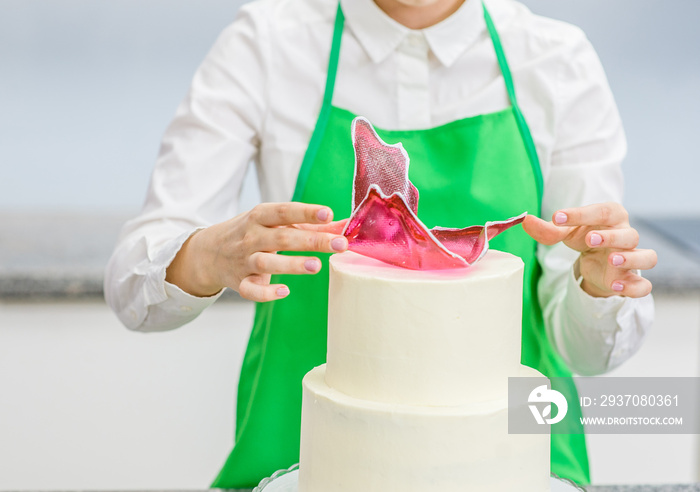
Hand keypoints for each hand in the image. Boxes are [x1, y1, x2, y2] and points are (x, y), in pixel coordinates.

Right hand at [166, 203, 348, 301]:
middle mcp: (251, 236)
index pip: (284, 211)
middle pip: (282, 237)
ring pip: (267, 263)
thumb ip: (309, 224)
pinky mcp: (240, 282)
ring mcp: (245, 260)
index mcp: (260, 216)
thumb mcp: (274, 222)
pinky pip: (250, 290)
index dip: (306, 212)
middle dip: (312, 241)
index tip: (328, 214)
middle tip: (340, 244)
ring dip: (292, 264)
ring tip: (317, 266)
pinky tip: (284, 291)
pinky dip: (266, 293)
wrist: (209, 252)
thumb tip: (346, 225)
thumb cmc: (253, 233)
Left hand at [522, 202, 656, 297]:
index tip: (557, 217)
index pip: (602, 211)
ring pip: (647, 257)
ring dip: (631, 258)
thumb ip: (547, 228)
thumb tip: (525, 220)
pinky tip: (615, 286)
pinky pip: (643, 286)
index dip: (581, 213)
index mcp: (611, 218)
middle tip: (590, 239)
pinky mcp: (631, 280)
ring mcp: (632, 259)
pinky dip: (633, 287)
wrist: (597, 262)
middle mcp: (626, 236)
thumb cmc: (584, 238)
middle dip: (611, 236)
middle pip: (629, 233)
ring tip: (613, 260)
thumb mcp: (565, 232)